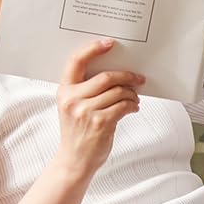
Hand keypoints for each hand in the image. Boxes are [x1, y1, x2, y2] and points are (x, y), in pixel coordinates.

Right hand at [53, 37, 144, 177]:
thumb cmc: (77, 132)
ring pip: (119, 92)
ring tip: (135, 99)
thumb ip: (85, 90)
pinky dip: (133, 105)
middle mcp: (73, 98)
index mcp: (64, 90)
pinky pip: (124, 106)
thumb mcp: (73, 107)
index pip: (76, 61)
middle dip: (127, 76)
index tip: (109, 43)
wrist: (74, 160)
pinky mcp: (101, 123)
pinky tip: (133, 108)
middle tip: (139, 78)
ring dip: (132, 94)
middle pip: (106, 77)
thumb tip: (114, 75)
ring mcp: (86, 111)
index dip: (93, 49)